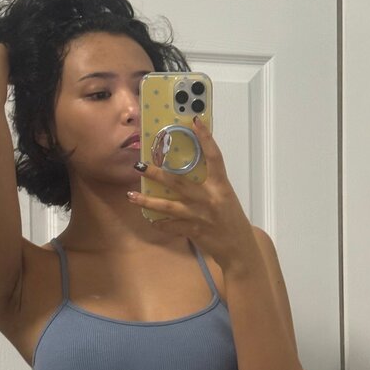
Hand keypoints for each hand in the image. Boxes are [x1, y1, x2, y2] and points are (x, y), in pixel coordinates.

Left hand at [127, 116, 256, 271]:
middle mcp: (210, 198)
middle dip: (157, 174)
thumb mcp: (225, 197)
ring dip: (148, 202)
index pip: (214, 157)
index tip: (194, 122)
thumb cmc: (232, 220)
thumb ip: (209, 185)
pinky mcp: (194, 230)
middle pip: (179, 182)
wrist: (238, 248)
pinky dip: (160, 223)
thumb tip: (187, 171)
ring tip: (131, 196)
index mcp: (221, 186)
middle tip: (140, 165)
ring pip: (169, 206)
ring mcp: (200, 215)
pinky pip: (171, 226)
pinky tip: (150, 220)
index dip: (205, 138)